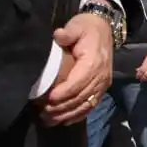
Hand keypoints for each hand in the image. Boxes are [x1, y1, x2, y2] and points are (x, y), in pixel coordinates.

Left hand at [40, 12, 113, 126]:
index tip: (46, 99)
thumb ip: (68, 32)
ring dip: (68, 114)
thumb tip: (58, 35)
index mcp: (94, 62)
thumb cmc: (87, 28)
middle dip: (61, 107)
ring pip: (86, 105)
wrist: (104, 28)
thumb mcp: (77, 25)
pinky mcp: (103, 87)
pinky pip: (91, 105)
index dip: (62, 93)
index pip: (78, 83)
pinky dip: (78, 115)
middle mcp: (101, 76)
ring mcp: (103, 83)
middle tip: (42, 112)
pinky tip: (64, 120)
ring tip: (49, 119)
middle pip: (80, 97)